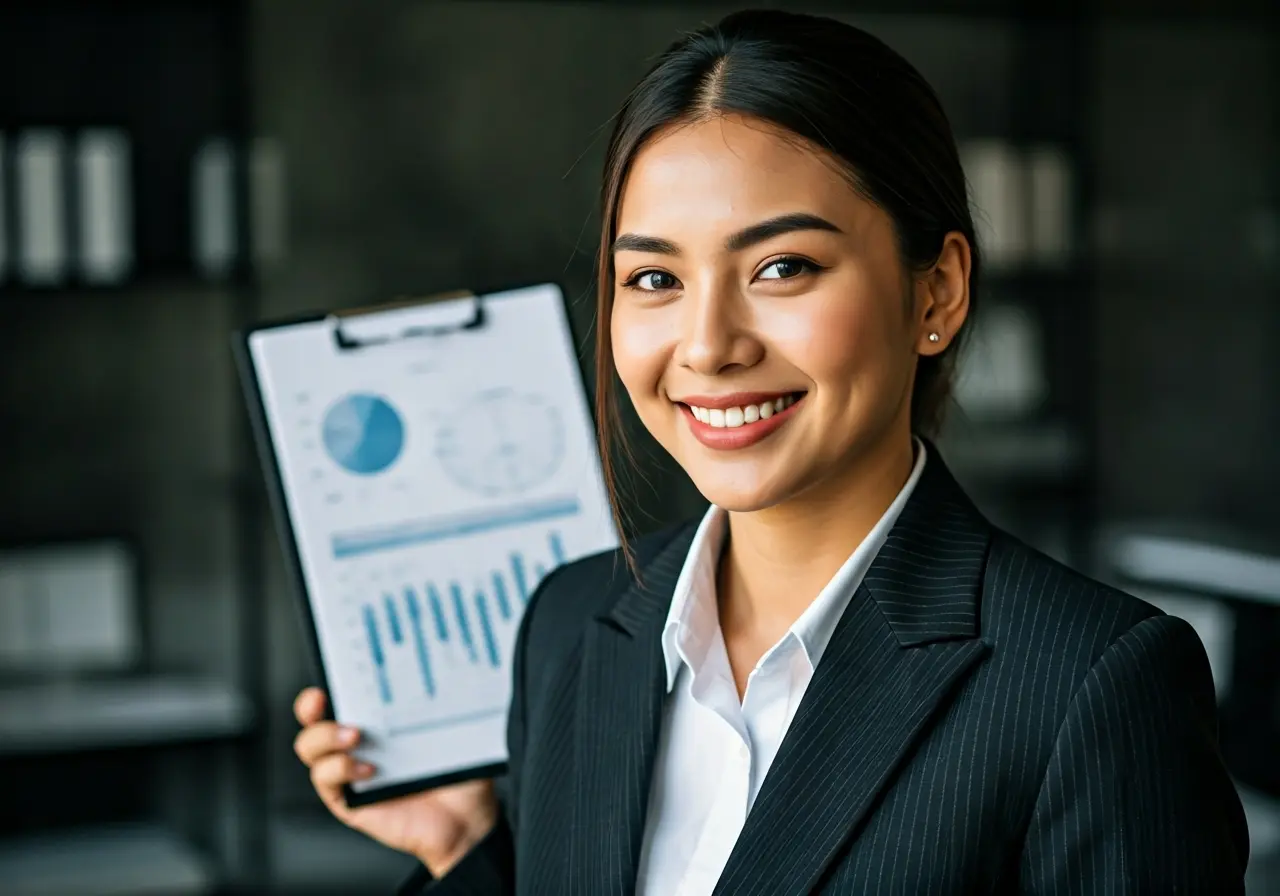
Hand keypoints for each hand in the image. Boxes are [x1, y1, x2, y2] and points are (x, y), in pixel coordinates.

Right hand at [293, 687, 498, 876]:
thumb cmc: (459, 771)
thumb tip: (445, 672)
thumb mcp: (454, 727)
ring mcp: (350, 773)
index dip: (328, 684)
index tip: (329, 674)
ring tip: (354, 737)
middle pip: (313, 720)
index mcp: (379, 721)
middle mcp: (359, 744)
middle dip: (310, 707)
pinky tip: (368, 769)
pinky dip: (340, 771)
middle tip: (324, 702)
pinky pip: (327, 783)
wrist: (466, 819)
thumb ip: (443, 702)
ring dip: (324, 738)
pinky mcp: (349, 802)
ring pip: (310, 749)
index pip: (340, 697)